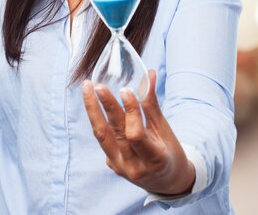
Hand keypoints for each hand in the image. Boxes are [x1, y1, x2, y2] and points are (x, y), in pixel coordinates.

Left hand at [82, 70, 195, 195]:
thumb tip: (148, 74)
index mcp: (153, 160)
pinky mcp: (111, 164)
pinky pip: (103, 138)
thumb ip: (152, 104)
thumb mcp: (165, 130)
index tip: (126, 90)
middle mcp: (133, 167)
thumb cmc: (170, 153)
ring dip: (93, 110)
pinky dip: (98, 119)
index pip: (135, 135)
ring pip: (102, 136)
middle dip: (106, 107)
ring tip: (87, 89)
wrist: (167, 182)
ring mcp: (119, 167)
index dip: (131, 112)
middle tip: (98, 86)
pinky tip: (93, 101)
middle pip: (115, 133)